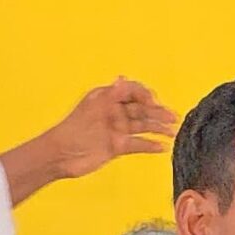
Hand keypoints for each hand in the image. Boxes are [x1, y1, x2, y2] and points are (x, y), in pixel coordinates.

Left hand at [38, 77, 177, 178]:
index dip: (144, 95)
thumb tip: (124, 78)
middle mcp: (113, 112)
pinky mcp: (117, 146)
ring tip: (172, 131)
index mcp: (106, 98)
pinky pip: (138, 144)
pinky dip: (150, 145)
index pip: (131, 91)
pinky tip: (161, 147)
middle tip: (172, 117)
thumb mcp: (93, 108)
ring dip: (157, 128)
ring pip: (142, 126)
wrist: (61, 156)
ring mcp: (116, 130)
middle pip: (140, 109)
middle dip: (157, 112)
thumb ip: (111, 94)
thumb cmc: (72, 131)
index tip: (154, 102)